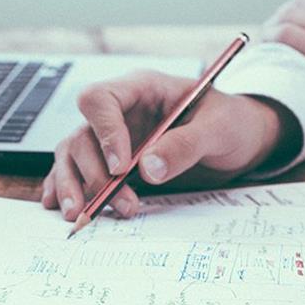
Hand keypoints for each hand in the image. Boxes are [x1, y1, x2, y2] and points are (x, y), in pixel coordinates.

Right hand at [42, 71, 294, 219]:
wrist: (242, 140)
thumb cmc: (232, 123)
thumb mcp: (219, 129)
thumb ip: (185, 145)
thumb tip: (147, 169)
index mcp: (142, 89)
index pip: (100, 99)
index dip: (104, 132)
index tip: (121, 167)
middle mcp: (120, 112)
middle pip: (82, 134)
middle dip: (94, 173)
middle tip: (121, 203)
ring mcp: (113, 138)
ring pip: (73, 155)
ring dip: (74, 185)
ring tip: (81, 215)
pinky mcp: (113, 162)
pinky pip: (78, 171)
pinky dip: (67, 189)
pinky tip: (62, 207)